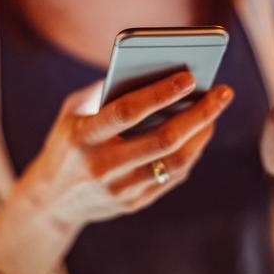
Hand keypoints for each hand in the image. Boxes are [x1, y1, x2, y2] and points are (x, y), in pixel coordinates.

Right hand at [0, 71, 233, 273]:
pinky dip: (190, 154)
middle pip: (162, 140)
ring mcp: (118, 189)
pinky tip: (199, 134)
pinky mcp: (132, 203)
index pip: (127, 112)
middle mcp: (101, 166)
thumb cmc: (67, 142)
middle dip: (199, 113)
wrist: (51, 200)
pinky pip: (171, 178)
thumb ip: (105, 90)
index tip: (190, 75)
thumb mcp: (73, 112)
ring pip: (173, 163)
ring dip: (201, 135)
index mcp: (83, 136)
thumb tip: (152, 69)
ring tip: (214, 113)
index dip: (160, 93)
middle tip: (222, 92)